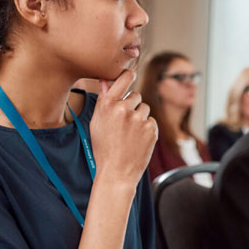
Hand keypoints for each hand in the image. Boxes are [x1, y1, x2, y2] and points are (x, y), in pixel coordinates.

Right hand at [89, 70, 157, 186]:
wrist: (116, 173)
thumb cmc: (103, 148)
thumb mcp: (97, 122)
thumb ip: (104, 100)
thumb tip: (106, 80)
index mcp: (108, 105)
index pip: (124, 78)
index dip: (128, 76)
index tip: (130, 75)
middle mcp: (123, 109)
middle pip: (135, 95)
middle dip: (132, 105)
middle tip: (123, 123)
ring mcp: (139, 119)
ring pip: (145, 108)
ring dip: (140, 117)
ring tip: (130, 134)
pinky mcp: (151, 129)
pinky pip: (151, 121)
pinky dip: (146, 129)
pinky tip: (137, 140)